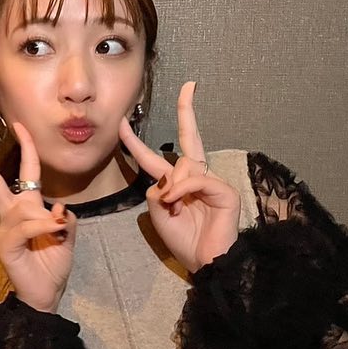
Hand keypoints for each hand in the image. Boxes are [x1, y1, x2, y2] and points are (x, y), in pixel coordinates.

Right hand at [0, 122, 76, 312]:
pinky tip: (50, 232)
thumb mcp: (67, 237)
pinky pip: (25, 226)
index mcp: (28, 208)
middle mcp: (14, 215)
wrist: (45, 295)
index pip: (26, 171)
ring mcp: (6, 230)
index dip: (25, 147)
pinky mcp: (5, 245)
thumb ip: (66, 220)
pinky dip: (40, 227)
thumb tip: (58, 206)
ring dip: (43, 218)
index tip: (18, 125)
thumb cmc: (52, 265)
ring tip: (55, 231)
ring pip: (22, 208)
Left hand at [119, 82, 239, 272]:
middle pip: (189, 137)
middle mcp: (195, 176)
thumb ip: (157, 188)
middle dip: (187, 110)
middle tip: (188, 86)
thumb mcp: (158, 211)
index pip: (153, 157)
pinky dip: (182, 190)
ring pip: (183, 165)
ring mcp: (212, 182)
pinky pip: (196, 179)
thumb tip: (168, 177)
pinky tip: (178, 203)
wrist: (205, 261)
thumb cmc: (182, 239)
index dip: (135, 142)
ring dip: (172, 187)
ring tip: (172, 207)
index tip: (122, 122)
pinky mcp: (225, 190)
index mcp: (176, 182)